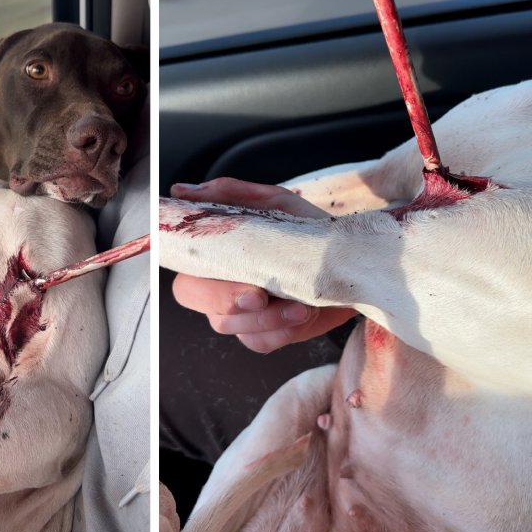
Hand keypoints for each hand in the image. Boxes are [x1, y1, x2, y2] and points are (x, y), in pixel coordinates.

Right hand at [170, 178, 354, 352]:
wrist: (349, 264)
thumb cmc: (308, 230)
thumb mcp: (275, 204)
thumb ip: (230, 195)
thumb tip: (181, 190)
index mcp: (213, 251)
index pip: (182, 267)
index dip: (200, 275)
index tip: (236, 274)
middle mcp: (215, 283)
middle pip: (193, 297)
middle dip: (229, 300)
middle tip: (264, 296)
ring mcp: (235, 313)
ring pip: (227, 323)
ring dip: (267, 316)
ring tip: (302, 303)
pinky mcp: (259, 334)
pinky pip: (256, 341)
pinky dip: (281, 331)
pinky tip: (302, 314)